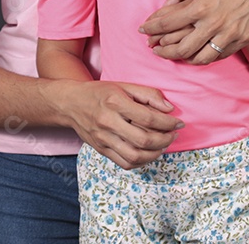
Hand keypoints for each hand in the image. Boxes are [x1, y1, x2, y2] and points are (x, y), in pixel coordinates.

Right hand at [57, 79, 183, 169]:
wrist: (70, 103)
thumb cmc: (99, 92)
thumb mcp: (123, 85)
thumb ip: (148, 94)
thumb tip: (169, 108)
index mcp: (115, 102)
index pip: (149, 118)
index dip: (168, 123)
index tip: (178, 122)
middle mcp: (108, 122)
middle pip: (144, 140)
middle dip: (165, 140)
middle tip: (173, 135)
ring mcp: (103, 138)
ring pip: (135, 155)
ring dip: (155, 153)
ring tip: (164, 145)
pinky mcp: (101, 150)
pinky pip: (125, 163)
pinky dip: (141, 161)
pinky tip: (149, 153)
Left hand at [140, 0, 248, 64]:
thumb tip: (164, 7)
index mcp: (200, 8)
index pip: (167, 24)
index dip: (151, 28)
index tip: (143, 30)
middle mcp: (213, 24)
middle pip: (182, 49)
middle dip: (164, 51)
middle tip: (155, 50)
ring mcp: (229, 34)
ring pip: (201, 58)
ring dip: (185, 59)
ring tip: (176, 56)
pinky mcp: (242, 40)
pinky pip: (220, 55)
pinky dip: (207, 57)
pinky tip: (199, 54)